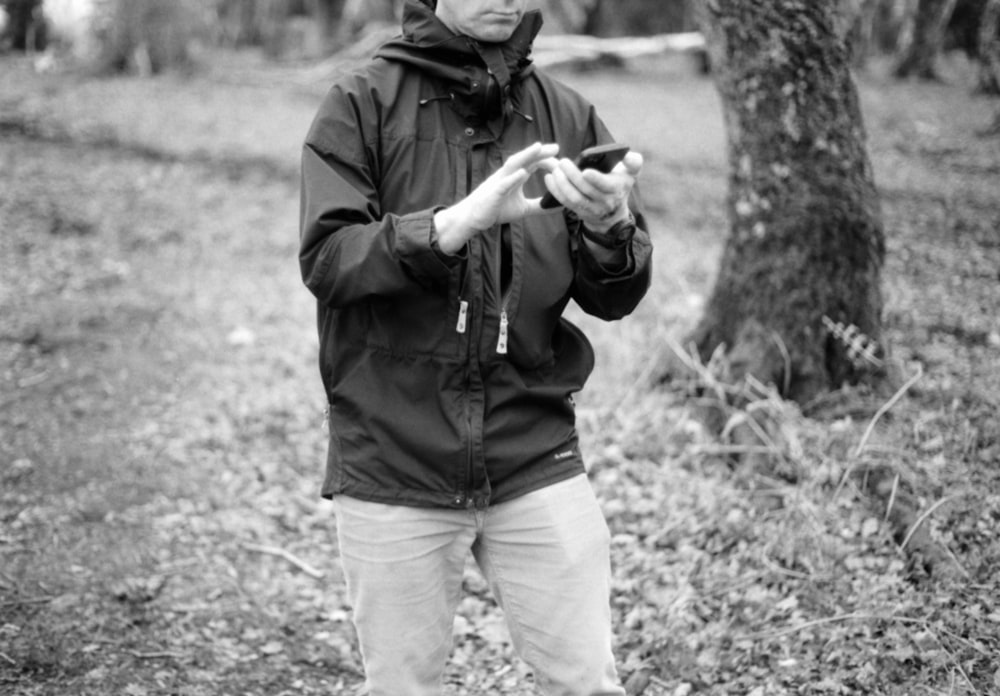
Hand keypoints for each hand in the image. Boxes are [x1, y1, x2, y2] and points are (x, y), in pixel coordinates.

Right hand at [434, 142, 559, 254]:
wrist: (472, 218)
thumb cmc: (495, 210)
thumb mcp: (522, 209)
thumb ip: (539, 207)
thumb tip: (559, 206)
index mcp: (515, 177)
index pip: (533, 164)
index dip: (547, 161)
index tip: (562, 163)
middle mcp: (507, 175)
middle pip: (525, 159)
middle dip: (540, 152)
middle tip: (556, 147)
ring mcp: (499, 182)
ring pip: (513, 165)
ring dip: (526, 155)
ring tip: (538, 148)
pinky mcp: (493, 193)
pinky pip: (503, 183)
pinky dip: (513, 177)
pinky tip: (523, 173)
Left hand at [543, 151, 643, 231]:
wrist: (613, 212)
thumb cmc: (620, 184)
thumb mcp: (631, 173)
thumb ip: (633, 162)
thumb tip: (626, 155)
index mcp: (617, 188)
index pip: (606, 185)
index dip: (596, 179)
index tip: (586, 171)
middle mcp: (605, 201)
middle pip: (586, 190)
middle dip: (572, 176)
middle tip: (563, 162)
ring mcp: (591, 209)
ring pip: (574, 198)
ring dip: (562, 184)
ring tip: (555, 170)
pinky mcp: (579, 212)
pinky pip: (566, 203)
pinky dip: (556, 191)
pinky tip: (549, 178)